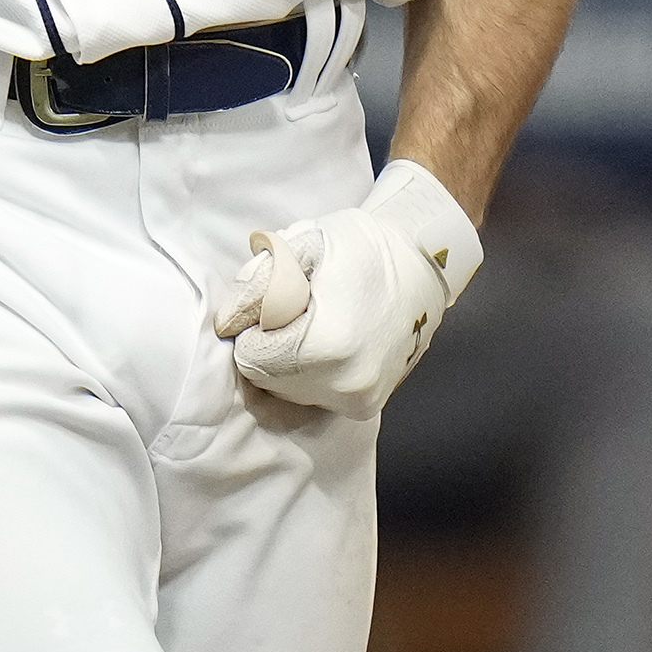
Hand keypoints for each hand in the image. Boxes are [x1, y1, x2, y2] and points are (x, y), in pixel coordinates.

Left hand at [208, 160, 482, 418]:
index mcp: (330, 347)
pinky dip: (308, 372)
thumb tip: (225, 325)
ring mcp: (361, 400)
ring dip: (287, 361)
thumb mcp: (301, 247)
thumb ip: (255, 286)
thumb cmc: (361, 247)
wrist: (426, 262)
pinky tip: (326, 341)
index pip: (252, 359)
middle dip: (269, 346)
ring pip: (289, 391)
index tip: (277, 304)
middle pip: (268, 380)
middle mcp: (347, 385)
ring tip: (315, 324)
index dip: (254, 328)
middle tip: (297, 312)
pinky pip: (314, 394)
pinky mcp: (368, 404)